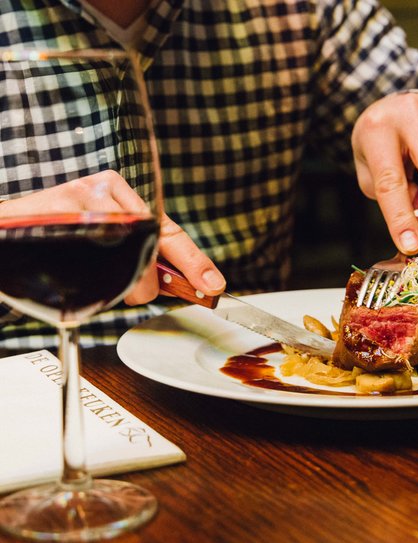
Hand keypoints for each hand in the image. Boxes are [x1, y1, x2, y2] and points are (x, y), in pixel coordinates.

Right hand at [0, 170, 225, 303]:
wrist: (6, 227)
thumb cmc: (62, 237)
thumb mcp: (107, 239)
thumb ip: (142, 255)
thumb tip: (183, 281)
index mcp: (121, 193)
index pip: (168, 230)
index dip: (193, 261)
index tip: (212, 284)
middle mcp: (105, 191)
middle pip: (149, 247)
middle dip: (147, 281)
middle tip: (139, 292)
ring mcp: (80, 200)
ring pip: (125, 257)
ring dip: (120, 281)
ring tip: (102, 279)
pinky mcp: (58, 213)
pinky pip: (93, 258)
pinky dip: (94, 275)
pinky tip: (81, 268)